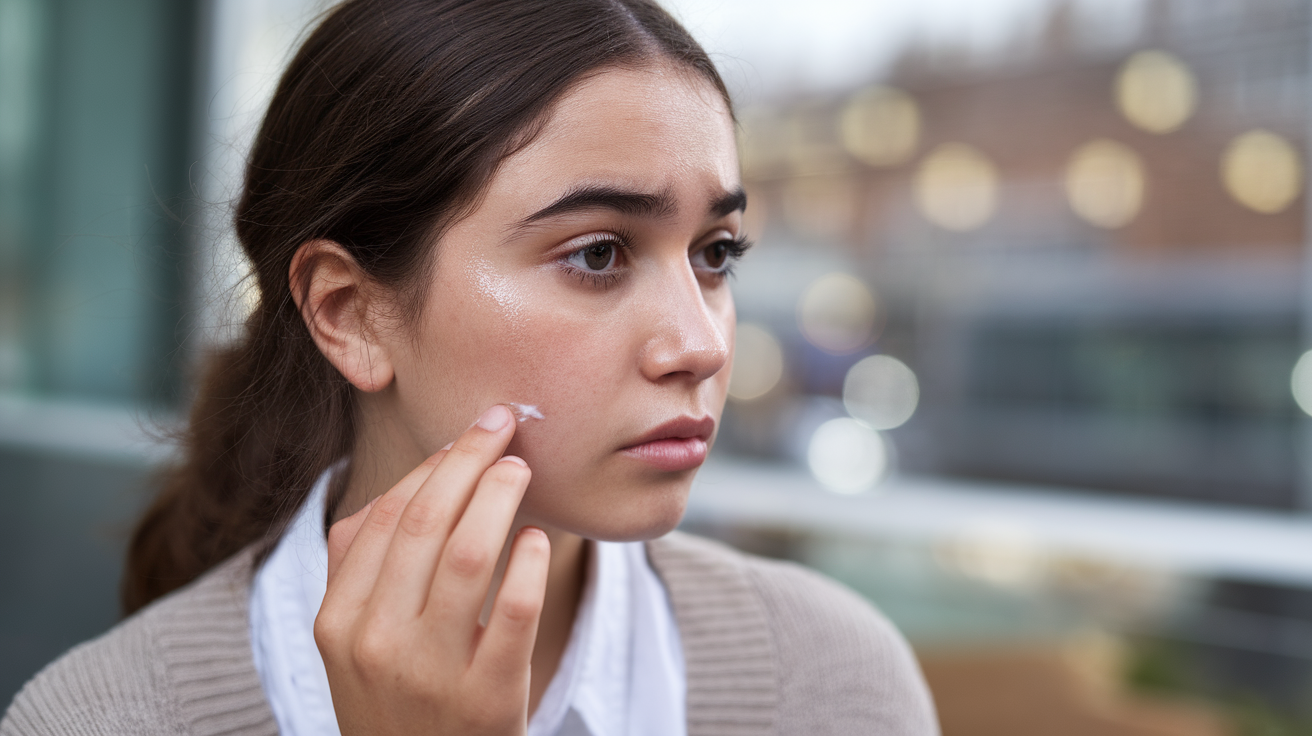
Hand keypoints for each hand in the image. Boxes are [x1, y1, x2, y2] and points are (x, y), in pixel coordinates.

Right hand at [314, 404, 549, 734]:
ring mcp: (429, 674)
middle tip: (506, 428)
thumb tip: (423, 476)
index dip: (434, 463)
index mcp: (337, 619)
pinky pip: (513, 612)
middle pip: (426, 522)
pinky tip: (535, 540)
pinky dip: (527, 564)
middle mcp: (374, 643)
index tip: (470, 431)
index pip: (386, 516)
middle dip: (470, 461)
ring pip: (467, 555)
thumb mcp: (353, 643)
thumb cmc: (395, 702)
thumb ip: (365, 567)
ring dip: (500, 497)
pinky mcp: (486, 700)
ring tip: (522, 470)